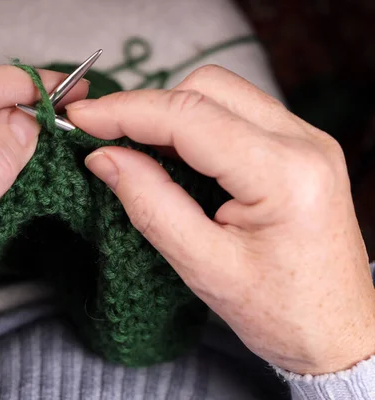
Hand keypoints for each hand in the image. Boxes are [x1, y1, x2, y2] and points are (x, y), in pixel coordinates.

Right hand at [67, 65, 374, 374]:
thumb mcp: (203, 266)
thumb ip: (150, 203)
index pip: (189, 116)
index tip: (83, 118)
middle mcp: (304, 142)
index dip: (126, 112)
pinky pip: (236, 114)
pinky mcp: (298, 147)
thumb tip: (104, 157)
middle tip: (109, 139)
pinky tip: (173, 156)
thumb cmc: (280, 312)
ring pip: (221, 94)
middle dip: (149, 107)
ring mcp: (306, 140)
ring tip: (138, 151)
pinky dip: (194, 127)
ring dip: (171, 115)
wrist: (337, 331)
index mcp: (285, 174)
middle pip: (208, 88)